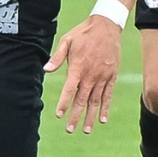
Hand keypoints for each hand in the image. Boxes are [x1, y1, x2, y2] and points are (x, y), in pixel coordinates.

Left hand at [45, 15, 121, 132]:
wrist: (107, 26)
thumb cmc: (83, 33)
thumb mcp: (67, 40)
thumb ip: (57, 57)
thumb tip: (46, 70)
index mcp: (78, 67)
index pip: (70, 89)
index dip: (64, 103)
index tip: (59, 115)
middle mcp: (91, 75)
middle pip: (82, 99)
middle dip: (75, 115)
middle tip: (70, 129)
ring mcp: (102, 77)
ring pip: (95, 101)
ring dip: (90, 116)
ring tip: (86, 130)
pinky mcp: (111, 76)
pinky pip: (108, 95)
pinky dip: (105, 108)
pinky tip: (102, 119)